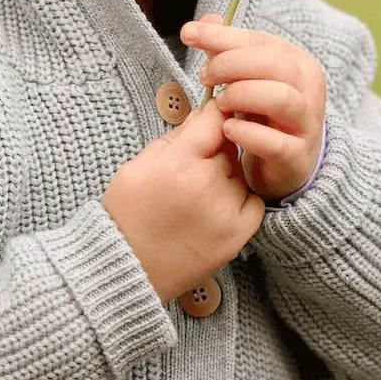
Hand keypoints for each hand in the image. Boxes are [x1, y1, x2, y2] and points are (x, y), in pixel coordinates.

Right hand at [101, 96, 266, 304]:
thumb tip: (203, 115)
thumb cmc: (128, 214)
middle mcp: (207, 185)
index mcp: (178, 163)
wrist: (128, 265)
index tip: (215, 114)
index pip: (214, 119)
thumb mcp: (138, 165)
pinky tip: (214, 209)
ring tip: (197, 196)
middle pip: (228, 148)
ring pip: (239, 175)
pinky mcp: (237, 236)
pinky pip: (253, 202)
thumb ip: (175, 138)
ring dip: (226, 177)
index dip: (215, 113)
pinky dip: (239, 201)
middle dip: (214, 151)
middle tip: (192, 169)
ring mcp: (225, 212)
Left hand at [181, 14, 326, 204]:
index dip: (223, 36)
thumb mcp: (246, 79)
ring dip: (242, 95)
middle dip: (230, 65)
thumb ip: (226, 50)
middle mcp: (308, 89)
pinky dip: (247, 134)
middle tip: (205, 77)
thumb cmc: (264, 115)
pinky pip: (275, 143)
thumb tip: (205, 19)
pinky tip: (228, 130)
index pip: (260, 40)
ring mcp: (306, 123)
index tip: (189, 35)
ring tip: (220, 103)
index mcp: (297, 63)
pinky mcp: (297, 155)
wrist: (287, 164)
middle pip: (272, 64)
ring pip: (280, 98)